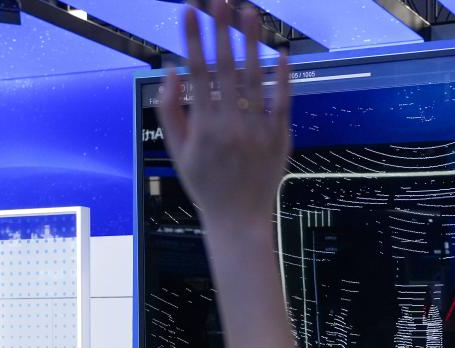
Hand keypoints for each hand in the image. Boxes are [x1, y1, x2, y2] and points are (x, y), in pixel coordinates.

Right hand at [157, 0, 290, 237]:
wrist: (239, 219)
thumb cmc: (205, 185)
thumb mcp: (178, 151)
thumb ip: (171, 111)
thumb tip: (171, 72)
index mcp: (204, 126)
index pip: (197, 72)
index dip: (193, 39)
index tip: (190, 11)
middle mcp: (231, 125)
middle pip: (225, 68)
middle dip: (221, 31)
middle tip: (220, 0)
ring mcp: (258, 131)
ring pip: (255, 78)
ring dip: (252, 43)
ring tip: (250, 12)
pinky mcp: (280, 138)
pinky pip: (282, 102)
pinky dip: (283, 77)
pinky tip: (282, 53)